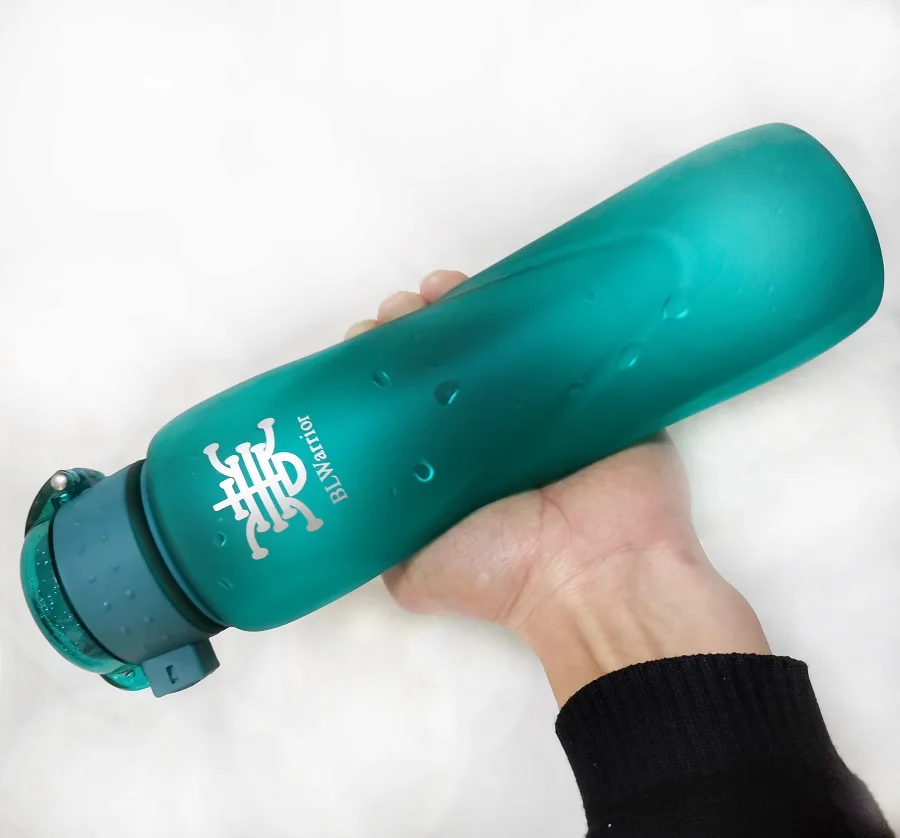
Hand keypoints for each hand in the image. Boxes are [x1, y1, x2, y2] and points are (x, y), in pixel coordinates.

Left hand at [346, 271, 770, 704]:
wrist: (597, 571)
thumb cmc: (506, 573)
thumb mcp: (418, 574)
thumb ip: (385, 548)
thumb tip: (352, 523)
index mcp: (451, 466)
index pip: (406, 404)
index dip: (381, 371)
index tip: (362, 345)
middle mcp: (492, 434)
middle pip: (446, 365)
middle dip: (414, 331)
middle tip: (395, 313)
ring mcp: (543, 407)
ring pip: (496, 342)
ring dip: (463, 309)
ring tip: (433, 290)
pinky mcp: (593, 388)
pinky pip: (559, 335)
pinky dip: (531, 305)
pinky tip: (499, 285)